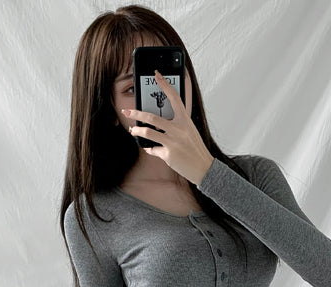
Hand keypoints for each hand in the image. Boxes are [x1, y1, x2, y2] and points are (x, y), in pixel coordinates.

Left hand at [124, 70, 214, 184]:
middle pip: (151, 117)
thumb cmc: (195, 148)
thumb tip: (158, 121)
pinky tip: (150, 148)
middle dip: (136, 114)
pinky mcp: (168, 154)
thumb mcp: (189, 131)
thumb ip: (177, 124)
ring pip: (148, 133)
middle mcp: (178, 129)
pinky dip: (150, 149)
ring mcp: (173, 142)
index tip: (156, 74)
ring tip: (132, 131)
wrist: (203, 168)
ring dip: (137, 132)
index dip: (164, 84)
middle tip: (127, 111)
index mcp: (185, 120)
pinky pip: (153, 149)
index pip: (174, 97)